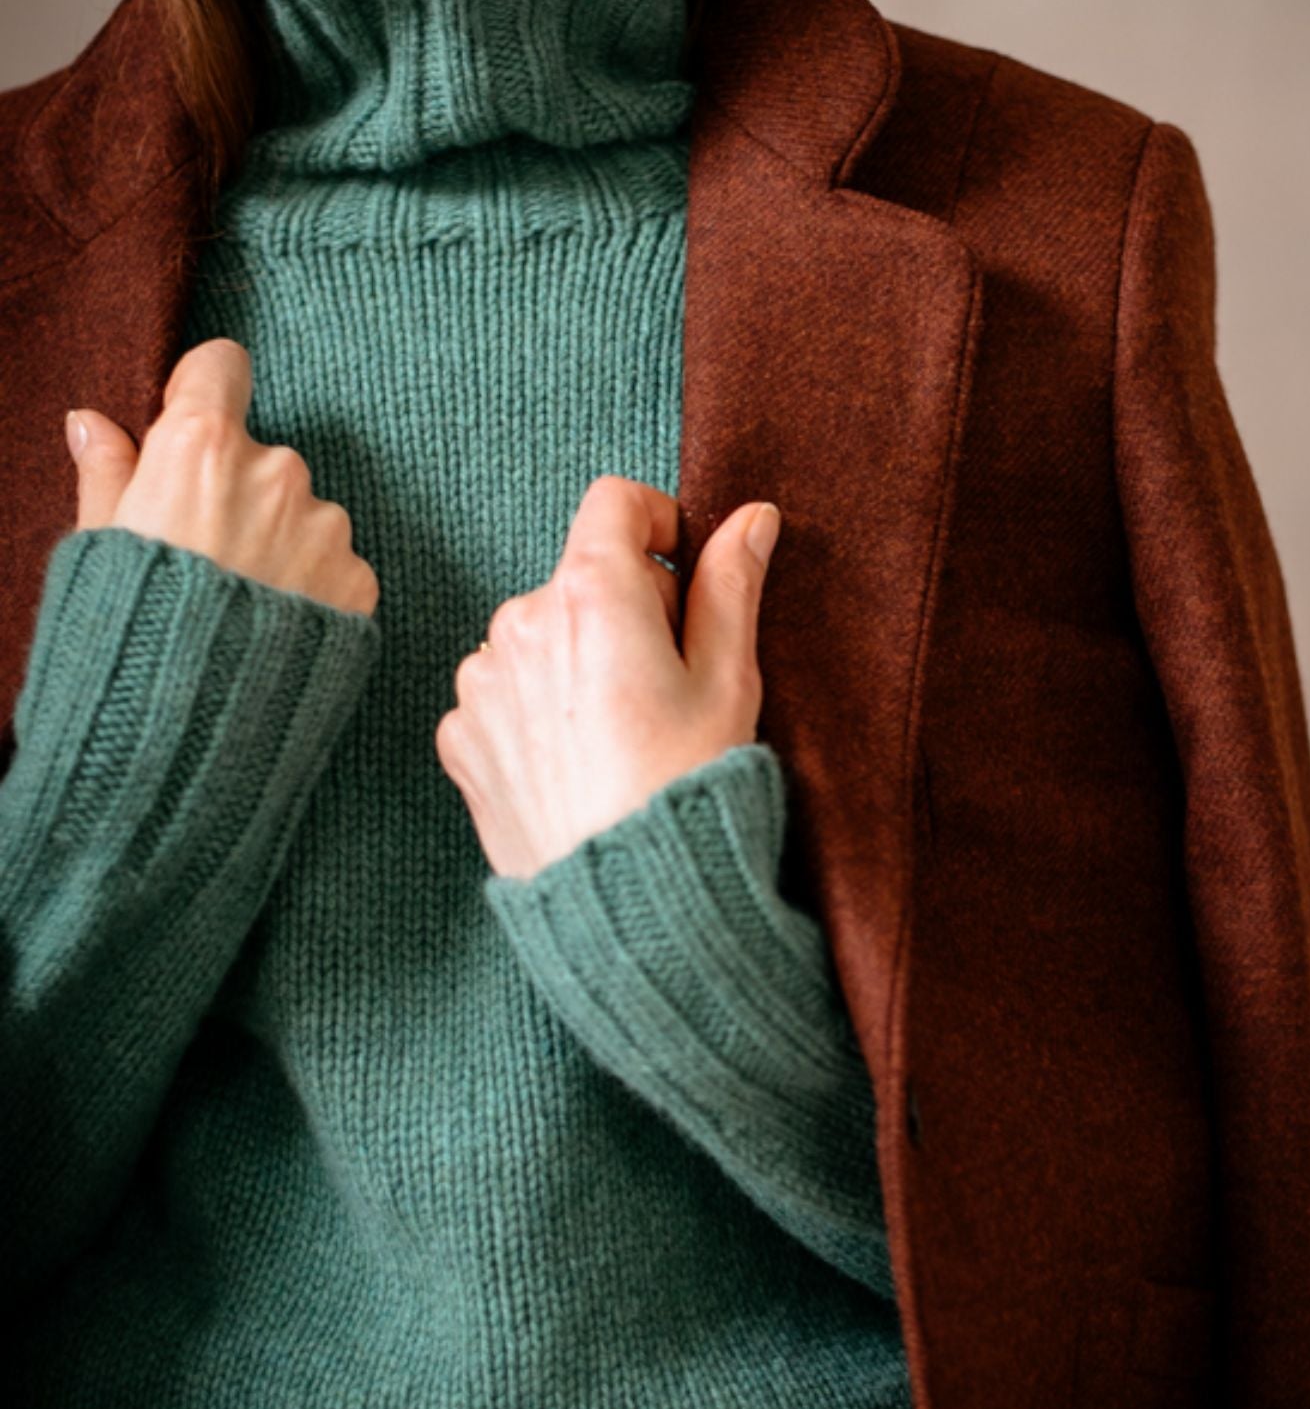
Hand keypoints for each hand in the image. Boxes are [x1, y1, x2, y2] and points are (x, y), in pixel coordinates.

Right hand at [64, 337, 379, 617]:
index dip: (201, 393)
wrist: (186, 736)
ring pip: (301, 512)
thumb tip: (92, 422)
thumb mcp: (97, 548)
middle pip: (260, 454)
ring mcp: (324, 527)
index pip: (221, 367)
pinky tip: (272, 631)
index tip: (188, 426)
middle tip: (202, 557)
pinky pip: (333, 564)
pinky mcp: (358, 580)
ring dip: (277, 541)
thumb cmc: (125, 638)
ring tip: (237, 607)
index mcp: (202, 448)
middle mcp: (275, 472)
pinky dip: (309, 587)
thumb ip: (107, 473)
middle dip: (235, 490)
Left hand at [435, 475, 780, 879]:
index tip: (683, 571)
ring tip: (622, 732)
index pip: (614, 501)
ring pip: (539, 635)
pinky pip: (504, 693)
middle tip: (670, 680)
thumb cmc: (687, 787)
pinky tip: (579, 762)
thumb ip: (731, 585)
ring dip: (578, 658)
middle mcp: (519, 622)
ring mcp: (480, 681)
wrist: (625, 906)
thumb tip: (753, 516)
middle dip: (628, 607)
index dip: (659, 523)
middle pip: (580, 575)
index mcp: (593, 594)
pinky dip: (539, 710)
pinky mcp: (458, 735)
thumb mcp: (729, 680)